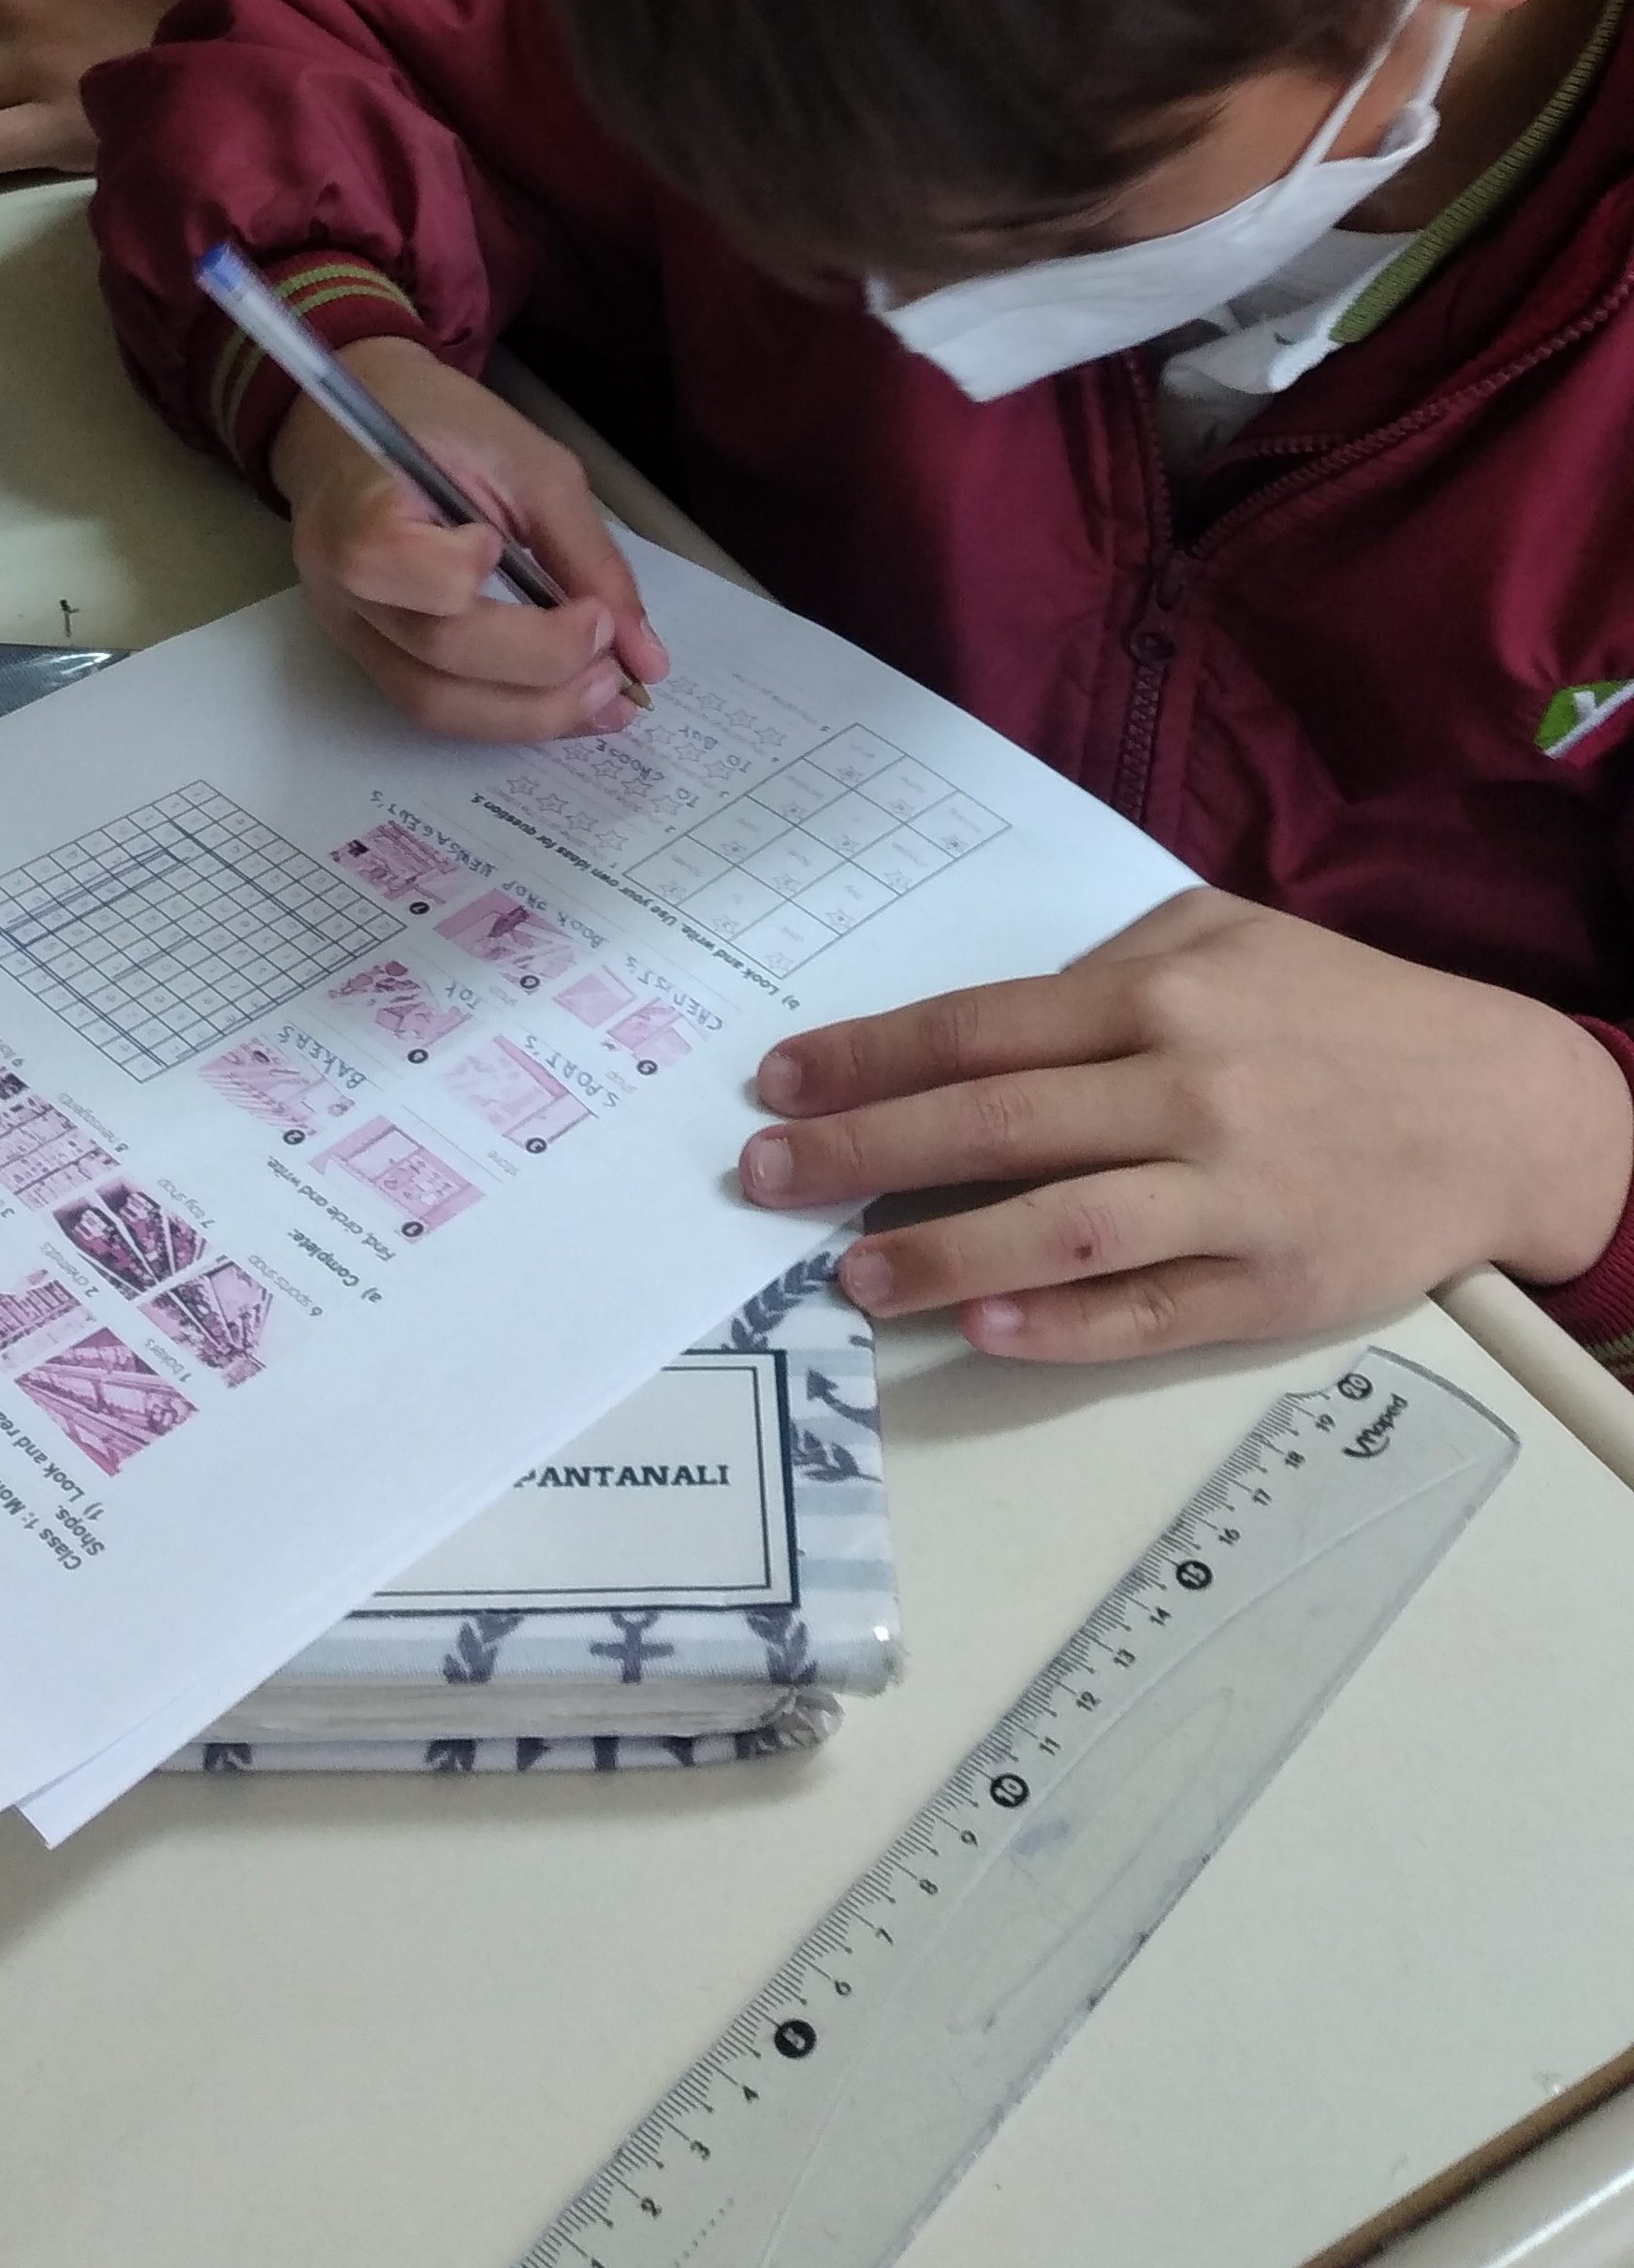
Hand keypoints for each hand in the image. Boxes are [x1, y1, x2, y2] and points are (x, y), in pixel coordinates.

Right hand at [273, 337, 669, 741]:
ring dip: (534, 713)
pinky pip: (438, 707)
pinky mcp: (374, 662)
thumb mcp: (526, 461)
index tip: (503, 545)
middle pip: (434, 650)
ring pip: (434, 703)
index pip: (383, 561)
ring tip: (607, 698)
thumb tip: (646, 659)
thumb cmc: (442, 429)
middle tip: (610, 647)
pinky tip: (570, 701)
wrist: (357, 438)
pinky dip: (512, 714)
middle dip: (539, 660)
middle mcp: (337, 584)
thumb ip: (586, 555)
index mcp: (355, 505)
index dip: (453, 571)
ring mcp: (351, 632)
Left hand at [740, 888, 1633, 1363]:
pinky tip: (984, 1328)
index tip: (780, 1084)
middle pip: (990, 1121)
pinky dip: (1060, 1323)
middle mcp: (1185, 1087)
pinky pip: (1146, 1311)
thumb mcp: (1228, 940)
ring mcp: (1229, 1192)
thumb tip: (988, 1026)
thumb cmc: (1347, 1015)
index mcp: (1161, 994)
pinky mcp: (1270, 1283)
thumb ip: (1109, 971)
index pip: (979, 1027)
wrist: (1504, 1105)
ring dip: (941, 1252)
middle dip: (860, 1150)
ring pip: (1058, 1225)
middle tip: (763, 1178)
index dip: (867, 1058)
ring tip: (852, 1272)